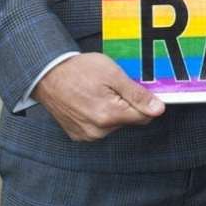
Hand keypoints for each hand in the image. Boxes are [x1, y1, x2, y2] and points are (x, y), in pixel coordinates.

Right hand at [33, 52, 165, 140]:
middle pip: (128, 120)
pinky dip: (99, 115)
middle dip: (126, 103)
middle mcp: (98, 131)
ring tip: (97, 91)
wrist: (47, 75)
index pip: (144, 116)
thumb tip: (158, 109)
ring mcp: (86, 135)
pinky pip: (99, 127)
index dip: (144, 101)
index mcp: (109, 115)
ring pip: (114, 124)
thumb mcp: (113, 74)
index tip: (136, 88)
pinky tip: (89, 100)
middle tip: (111, 86)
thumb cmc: (79, 70)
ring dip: (112, 109)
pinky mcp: (78, 135)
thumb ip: (137, 94)